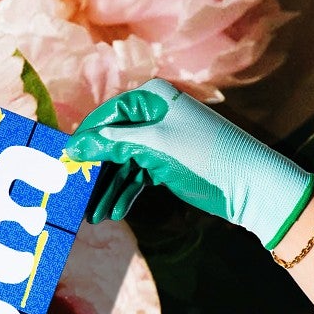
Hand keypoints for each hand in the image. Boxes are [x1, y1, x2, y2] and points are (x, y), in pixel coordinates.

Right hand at [65, 78, 313, 249]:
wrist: (253, 186)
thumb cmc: (207, 156)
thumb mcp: (155, 146)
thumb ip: (112, 142)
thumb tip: (73, 145)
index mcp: (152, 98)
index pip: (105, 116)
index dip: (83, 140)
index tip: (61, 164)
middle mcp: (154, 114)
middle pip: (111, 142)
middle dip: (94, 171)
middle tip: (75, 196)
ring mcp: (161, 140)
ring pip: (121, 163)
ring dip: (106, 188)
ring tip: (93, 215)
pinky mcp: (167, 163)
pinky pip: (135, 176)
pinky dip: (124, 192)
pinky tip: (113, 211)